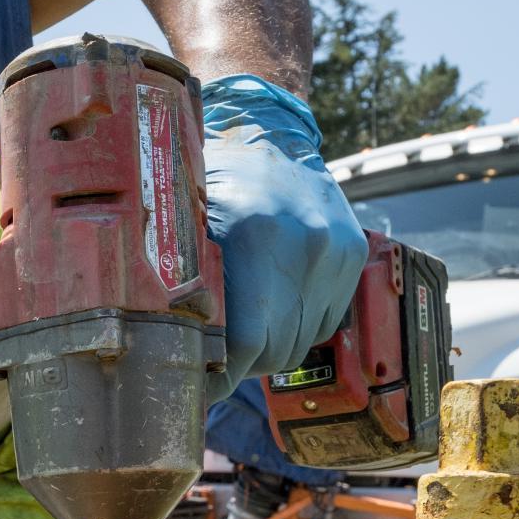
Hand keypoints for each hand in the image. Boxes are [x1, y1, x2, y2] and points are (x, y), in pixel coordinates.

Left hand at [201, 76, 366, 403]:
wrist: (267, 131)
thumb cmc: (211, 178)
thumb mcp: (184, 225)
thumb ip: (181, 288)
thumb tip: (167, 357)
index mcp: (256, 237)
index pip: (245, 343)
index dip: (219, 376)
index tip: (199, 386)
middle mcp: (306, 245)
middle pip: (276, 350)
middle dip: (242, 366)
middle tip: (215, 361)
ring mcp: (335, 250)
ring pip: (302, 342)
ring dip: (270, 347)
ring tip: (243, 325)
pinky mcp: (352, 252)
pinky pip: (325, 321)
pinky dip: (297, 324)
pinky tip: (273, 301)